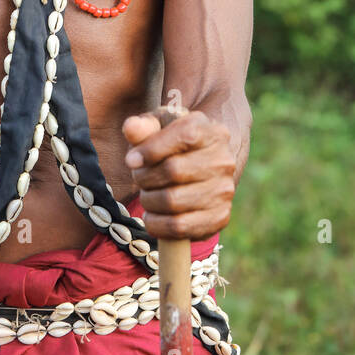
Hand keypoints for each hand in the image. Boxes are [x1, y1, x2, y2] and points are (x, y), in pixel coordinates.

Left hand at [122, 109, 235, 240]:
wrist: (204, 164)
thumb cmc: (173, 143)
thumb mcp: (159, 127)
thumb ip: (143, 126)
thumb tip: (131, 128)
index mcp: (210, 131)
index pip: (183, 136)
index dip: (151, 149)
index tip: (131, 160)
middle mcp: (223, 160)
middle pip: (174, 170)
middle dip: (145, 177)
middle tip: (139, 177)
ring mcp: (224, 191)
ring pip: (173, 201)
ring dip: (149, 201)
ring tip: (147, 194)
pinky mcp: (220, 217)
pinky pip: (180, 228)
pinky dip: (157, 225)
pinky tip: (152, 216)